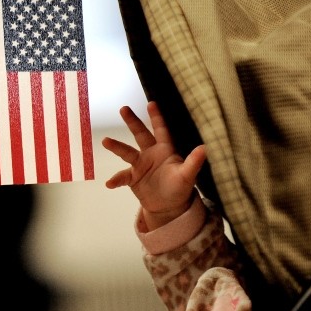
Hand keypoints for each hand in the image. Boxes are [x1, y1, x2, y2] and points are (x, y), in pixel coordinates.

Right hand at [102, 101, 205, 229]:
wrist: (168, 207)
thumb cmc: (180, 188)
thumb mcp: (188, 175)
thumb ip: (194, 161)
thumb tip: (204, 148)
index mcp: (165, 149)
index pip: (160, 130)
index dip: (156, 117)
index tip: (151, 103)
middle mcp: (150, 154)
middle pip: (140, 134)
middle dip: (132, 121)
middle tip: (124, 109)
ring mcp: (140, 165)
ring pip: (127, 152)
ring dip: (117, 147)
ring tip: (105, 141)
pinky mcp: (132, 178)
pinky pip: (122, 177)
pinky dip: (116, 179)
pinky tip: (110, 184)